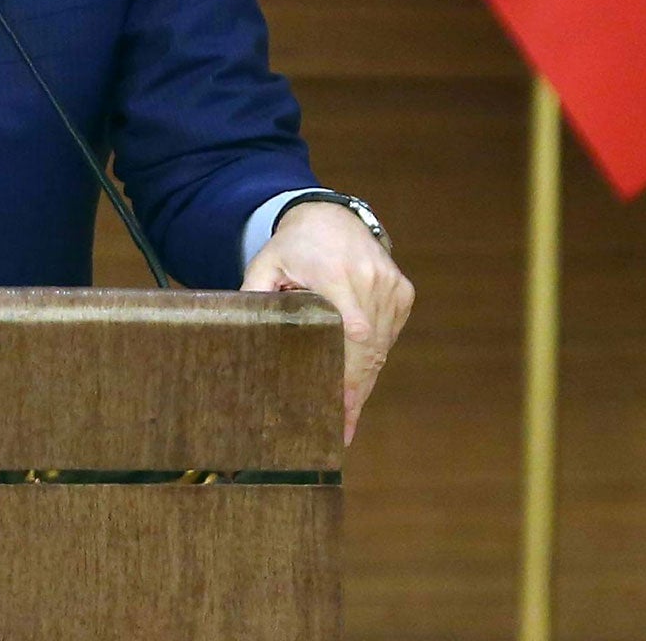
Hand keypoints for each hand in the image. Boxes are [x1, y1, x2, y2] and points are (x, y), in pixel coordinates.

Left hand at [242, 200, 414, 445]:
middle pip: (369, 350)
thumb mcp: (265, 264)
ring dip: (365, 379)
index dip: (350, 375)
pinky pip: (390, 335)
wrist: (332, 216)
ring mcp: (390, 286)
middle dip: (356, 392)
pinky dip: (375, 358)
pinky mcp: (402, 292)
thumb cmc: (293, 246)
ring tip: (348, 413)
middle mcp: (370, 279)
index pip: (352, 332)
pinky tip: (360, 381)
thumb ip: (254, 296)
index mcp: (335, 274)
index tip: (342, 409)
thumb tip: (242, 334)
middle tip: (342, 428)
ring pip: (382, 347)